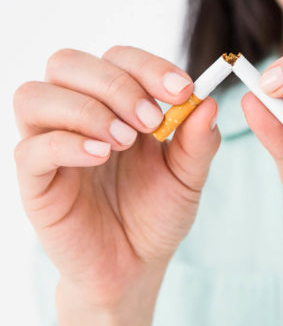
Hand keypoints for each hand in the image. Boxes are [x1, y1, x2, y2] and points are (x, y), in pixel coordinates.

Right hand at [13, 46, 219, 309]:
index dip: (148, 66)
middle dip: (116, 83)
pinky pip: (31, 147)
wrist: (135, 266)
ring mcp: (51, 146)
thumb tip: (208, 101)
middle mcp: (78, 117)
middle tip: (151, 120)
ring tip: (124, 142)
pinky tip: (101, 157)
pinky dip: (66, 143)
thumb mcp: (187, 177)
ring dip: (86, 109)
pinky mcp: (35, 181)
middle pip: (68, 63)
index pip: (117, 58)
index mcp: (116, 107)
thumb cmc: (157, 215)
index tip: (182, 90)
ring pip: (35, 95)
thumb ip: (198, 141)